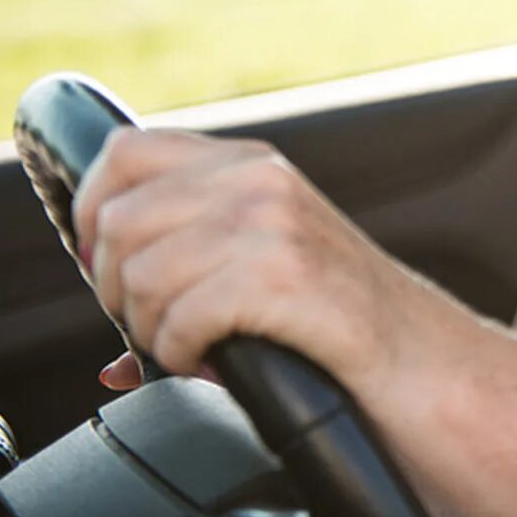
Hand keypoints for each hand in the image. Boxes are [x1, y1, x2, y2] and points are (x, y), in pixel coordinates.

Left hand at [71, 129, 432, 397]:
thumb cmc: (342, 324)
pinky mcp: (282, 275)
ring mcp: (273, 222)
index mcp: (251, 164)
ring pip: (140, 275)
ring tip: (198, 347)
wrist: (424, 360)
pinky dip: (182, 355)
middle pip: (119, 220)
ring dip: (152, 332)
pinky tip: (217, 361)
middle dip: (119, 292)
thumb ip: (195, 271)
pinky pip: (177, 319)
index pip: (126, 151)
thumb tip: (111, 365)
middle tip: (163, 327)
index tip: (108, 268)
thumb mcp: (271, 262)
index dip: (93, 212)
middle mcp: (260, 179)